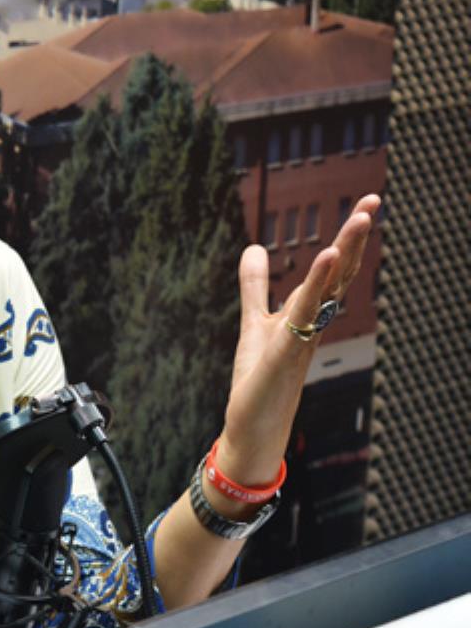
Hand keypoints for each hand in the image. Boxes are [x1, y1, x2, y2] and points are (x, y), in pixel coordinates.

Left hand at [217, 194, 380, 487]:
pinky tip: (324, 258)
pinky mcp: (286, 353)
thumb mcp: (255, 320)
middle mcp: (313, 322)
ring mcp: (303, 337)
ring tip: (360, 219)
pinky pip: (304, 315)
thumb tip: (254, 247)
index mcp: (310, 312)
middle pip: (340, 274)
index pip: (335, 268)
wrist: (253, 426)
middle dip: (355, 237)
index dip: (350, 237)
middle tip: (374, 200)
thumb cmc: (260, 378)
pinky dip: (315, 286)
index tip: (368, 202)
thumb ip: (255, 285)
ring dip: (345, 254)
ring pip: (328, 290)